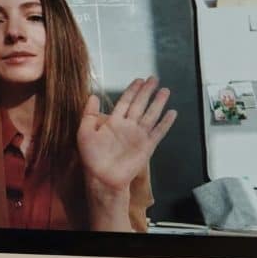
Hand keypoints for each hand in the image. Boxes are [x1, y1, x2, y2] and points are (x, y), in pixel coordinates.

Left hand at [77, 76, 175, 197]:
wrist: (103, 178)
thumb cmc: (92, 158)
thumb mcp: (84, 133)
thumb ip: (88, 114)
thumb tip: (92, 96)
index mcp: (113, 122)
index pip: (125, 101)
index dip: (132, 90)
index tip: (139, 80)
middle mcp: (127, 126)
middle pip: (140, 104)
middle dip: (147, 91)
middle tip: (154, 78)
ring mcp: (138, 136)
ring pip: (151, 114)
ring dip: (158, 103)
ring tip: (165, 91)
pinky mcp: (147, 146)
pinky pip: (158, 132)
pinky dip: (166, 123)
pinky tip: (172, 113)